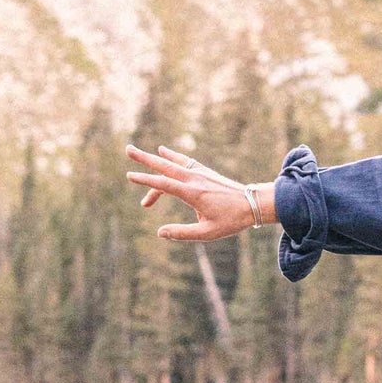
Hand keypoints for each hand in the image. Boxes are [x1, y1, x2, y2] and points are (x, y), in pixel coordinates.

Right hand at [126, 144, 263, 241]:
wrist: (253, 204)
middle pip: (164, 166)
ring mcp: (200, 173)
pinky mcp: (205, 172)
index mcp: (193, 193)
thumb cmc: (231, 220)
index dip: (145, 180)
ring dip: (155, 157)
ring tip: (138, 153)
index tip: (130, 176)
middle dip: (145, 158)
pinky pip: (185, 161)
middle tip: (128, 149)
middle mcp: (194, 179)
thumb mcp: (207, 233)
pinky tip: (164, 152)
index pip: (163, 184)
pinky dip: (172, 156)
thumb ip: (182, 233)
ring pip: (173, 162)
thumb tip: (160, 233)